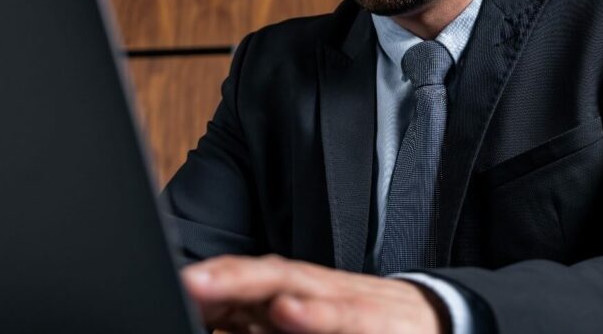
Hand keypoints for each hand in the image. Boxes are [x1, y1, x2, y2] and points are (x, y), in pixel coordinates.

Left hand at [181, 254, 446, 333]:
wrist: (434, 321)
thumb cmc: (365, 326)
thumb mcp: (313, 321)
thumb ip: (263, 324)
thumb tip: (220, 327)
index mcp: (296, 294)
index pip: (246, 281)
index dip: (210, 280)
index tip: (167, 282)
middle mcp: (313, 291)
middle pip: (263, 275)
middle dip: (222, 277)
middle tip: (185, 279)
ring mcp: (341, 302)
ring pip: (295, 286)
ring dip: (251, 284)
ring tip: (212, 285)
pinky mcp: (368, 321)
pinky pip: (340, 317)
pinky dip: (313, 314)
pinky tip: (288, 311)